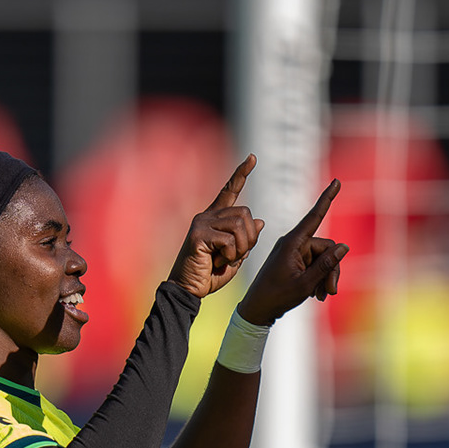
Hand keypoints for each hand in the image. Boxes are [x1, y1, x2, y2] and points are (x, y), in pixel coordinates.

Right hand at [169, 155, 264, 299]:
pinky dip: (230, 256)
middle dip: (250, 238)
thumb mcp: (235, 256)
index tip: (252, 158)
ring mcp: (201, 224)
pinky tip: (217, 263)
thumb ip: (246, 239)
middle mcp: (207, 216)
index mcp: (215, 218)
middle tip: (237, 255)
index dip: (241, 174)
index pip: (230, 191)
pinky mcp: (198, 235)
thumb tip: (260, 222)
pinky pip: (228, 240)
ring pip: (239, 225)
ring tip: (227, 260)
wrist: (188, 290)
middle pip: (245, 213)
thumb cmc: (210, 275)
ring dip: (241, 247)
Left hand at [237, 178, 347, 325]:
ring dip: (326, 277)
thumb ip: (326, 265)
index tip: (337, 181)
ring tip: (322, 296)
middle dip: (332, 269)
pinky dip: (319, 278)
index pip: (314, 216)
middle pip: (326, 247)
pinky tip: (317, 294)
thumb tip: (344, 246)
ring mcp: (294, 252)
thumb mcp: (305, 284)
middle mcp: (293, 243)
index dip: (327, 199)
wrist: (257, 310)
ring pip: (323, 258)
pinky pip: (315, 264)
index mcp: (292, 243)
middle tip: (330, 292)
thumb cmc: (277, 297)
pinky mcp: (294, 261)